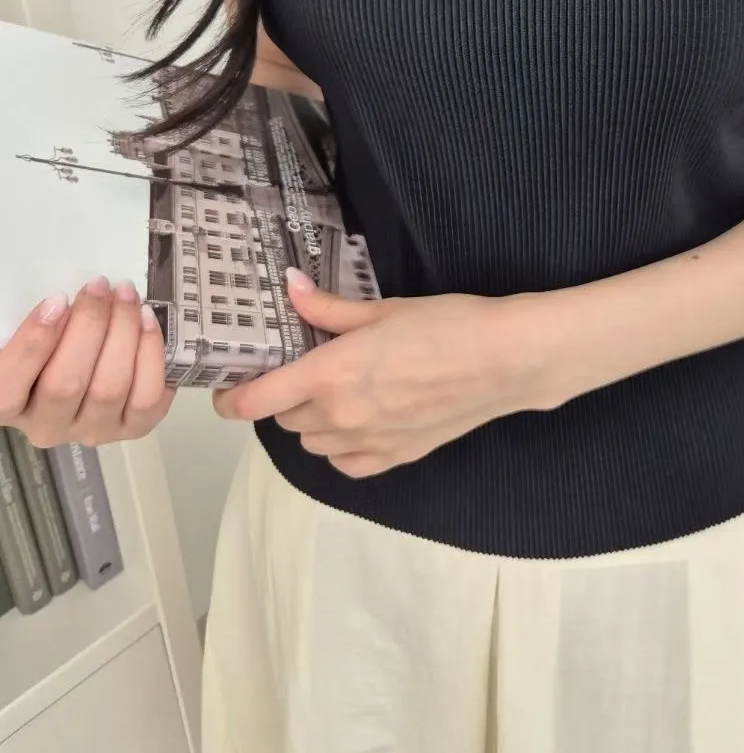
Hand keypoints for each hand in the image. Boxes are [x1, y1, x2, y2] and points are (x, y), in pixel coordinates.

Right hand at [0, 278, 174, 448]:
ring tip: (128, 299)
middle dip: (90, 325)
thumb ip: (38, 325)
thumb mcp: (31, 334)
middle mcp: (47, 426)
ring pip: (110, 390)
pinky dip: (151, 357)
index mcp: (9, 403)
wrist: (92, 366)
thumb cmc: (55, 344)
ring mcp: (91, 431)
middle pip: (66, 384)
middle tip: (101, 287)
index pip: (8, 384)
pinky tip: (148, 323)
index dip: (34, 342)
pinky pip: (147, 398)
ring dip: (124, 335)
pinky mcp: (131, 429)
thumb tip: (60, 302)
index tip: (57, 300)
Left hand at [214, 269, 557, 477]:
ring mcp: (368, 442)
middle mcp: (341, 415)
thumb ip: (328, 309)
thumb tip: (292, 289)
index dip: (231, 398)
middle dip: (286, 397)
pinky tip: (360, 423)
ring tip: (339, 394)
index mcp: (330, 373)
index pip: (255, 400)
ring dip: (313, 422)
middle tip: (307, 371)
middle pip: (284, 419)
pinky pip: (347, 463)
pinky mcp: (395, 457)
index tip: (230, 388)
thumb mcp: (382, 309)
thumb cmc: (449, 326)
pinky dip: (343, 448)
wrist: (504, 361)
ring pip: (313, 444)